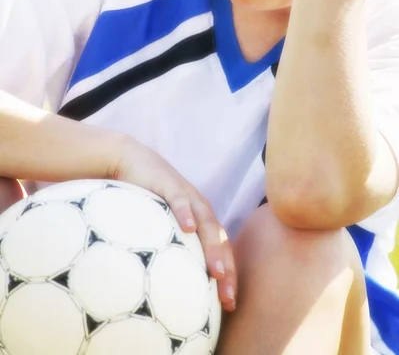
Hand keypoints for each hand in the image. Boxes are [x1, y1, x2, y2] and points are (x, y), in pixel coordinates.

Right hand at [112, 139, 236, 311]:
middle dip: (226, 270)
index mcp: (201, 220)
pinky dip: (185, 213)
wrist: (132, 160)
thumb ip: (162, 247)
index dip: (227, 276)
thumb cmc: (145, 197)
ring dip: (212, 246)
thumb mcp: (157, 224)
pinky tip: (187, 228)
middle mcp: (199, 209)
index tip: (229, 305)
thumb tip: (154, 286)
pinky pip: (179, 200)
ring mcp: (187, 195)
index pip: (220, 251)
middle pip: (219, 241)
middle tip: (228, 298)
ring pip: (206, 223)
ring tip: (215, 271)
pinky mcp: (169, 183)